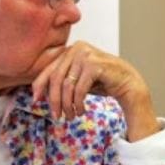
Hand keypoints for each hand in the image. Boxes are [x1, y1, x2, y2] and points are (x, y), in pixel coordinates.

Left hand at [31, 40, 160, 140]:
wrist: (128, 83)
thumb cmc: (102, 82)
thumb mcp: (78, 80)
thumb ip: (62, 80)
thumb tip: (38, 93)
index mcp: (70, 49)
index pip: (49, 69)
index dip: (40, 86)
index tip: (36, 100)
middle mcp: (76, 48)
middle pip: (56, 78)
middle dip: (54, 100)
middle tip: (57, 116)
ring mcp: (86, 55)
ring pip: (66, 85)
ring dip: (67, 105)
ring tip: (70, 116)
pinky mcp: (94, 65)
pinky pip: (79, 89)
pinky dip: (78, 103)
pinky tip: (81, 111)